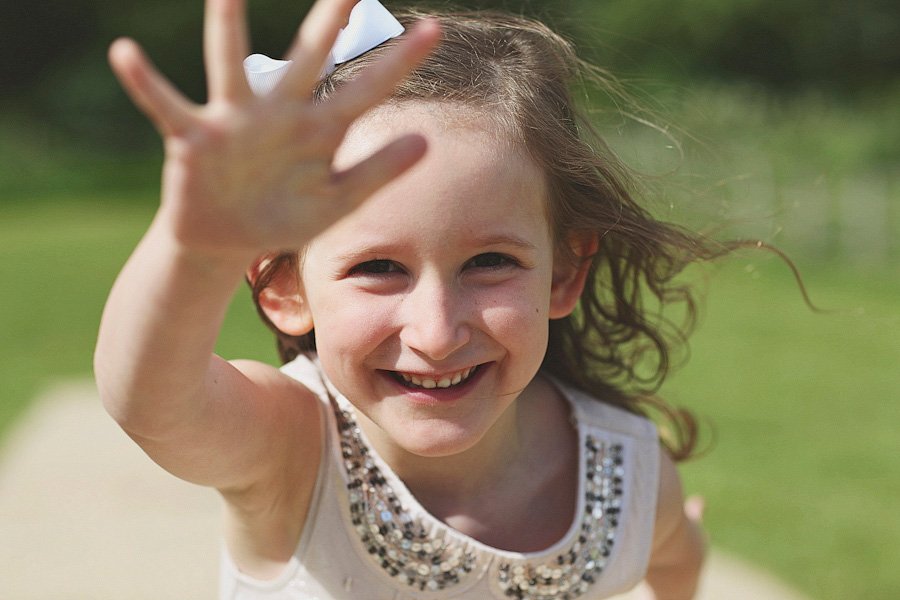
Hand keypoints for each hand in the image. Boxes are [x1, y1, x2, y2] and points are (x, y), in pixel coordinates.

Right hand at [109, 0, 439, 260]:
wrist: (229, 243)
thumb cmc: (284, 215)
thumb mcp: (337, 201)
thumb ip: (377, 172)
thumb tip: (425, 141)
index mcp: (318, 130)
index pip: (365, 90)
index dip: (398, 62)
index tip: (434, 28)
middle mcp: (279, 114)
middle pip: (306, 60)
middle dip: (328, 23)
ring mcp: (234, 123)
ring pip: (231, 67)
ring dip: (227, 29)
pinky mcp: (193, 140)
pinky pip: (167, 106)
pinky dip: (145, 83)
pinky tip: (126, 53)